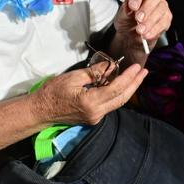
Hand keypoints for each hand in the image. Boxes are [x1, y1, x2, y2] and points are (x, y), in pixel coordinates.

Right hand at [32, 62, 148, 126]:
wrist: (40, 111)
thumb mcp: (72, 77)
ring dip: (128, 89)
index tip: (137, 67)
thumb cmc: (52, 92)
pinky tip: (120, 84)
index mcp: (91, 102)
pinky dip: (117, 93)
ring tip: (136, 76)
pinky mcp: (93, 118)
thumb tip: (110, 66)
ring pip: (117, 103)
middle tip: (144, 71)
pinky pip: (109, 104)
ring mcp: (95, 118)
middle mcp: (96, 113)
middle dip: (134, 84)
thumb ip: (94, 73)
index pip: (116, 89)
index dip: (128, 77)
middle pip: (122, 98)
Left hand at [111, 0, 170, 64]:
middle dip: (147, 8)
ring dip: (150, 21)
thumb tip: (129, 7)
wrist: (130, 36)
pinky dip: (154, 30)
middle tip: (138, 18)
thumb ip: (125, 10)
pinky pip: (164, 22)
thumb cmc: (127, 21)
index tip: (132, 6)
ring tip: (140, 30)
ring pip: (161, 9)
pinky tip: (146, 34)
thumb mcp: (121, 16)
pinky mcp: (166, 19)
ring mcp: (162, 7)